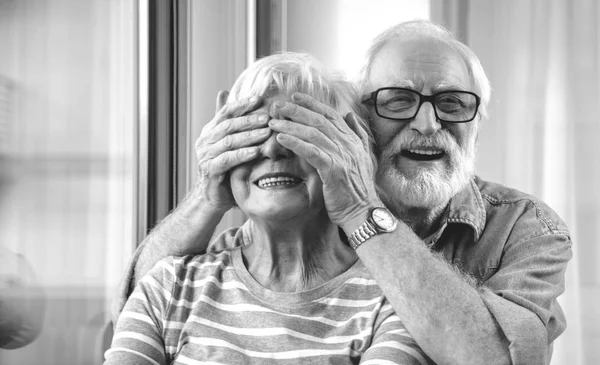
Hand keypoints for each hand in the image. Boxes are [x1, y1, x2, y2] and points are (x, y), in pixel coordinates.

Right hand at [194, 91, 271, 211]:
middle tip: (267, 117)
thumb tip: (226, 93)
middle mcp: (205, 141)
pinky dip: (242, 154)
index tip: (259, 99)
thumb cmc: (225, 169)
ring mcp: (205, 155)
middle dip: (249, 120)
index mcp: (209, 131)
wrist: (213, 197)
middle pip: (228, 125)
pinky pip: (227, 159)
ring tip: (266, 132)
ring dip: (249, 136)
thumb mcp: (229, 145)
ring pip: (229, 141)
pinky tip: (256, 151)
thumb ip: (231, 124)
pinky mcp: (210, 170)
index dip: (242, 105)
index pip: (225, 112)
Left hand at [267, 92, 380, 228]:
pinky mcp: (333, 169)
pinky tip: (281, 138)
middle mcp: (348, 144)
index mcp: (352, 140)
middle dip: (297, 110)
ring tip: (273, 122)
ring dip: (291, 125)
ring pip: (313, 133)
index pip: (330, 115)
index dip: (312, 104)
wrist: (362, 212)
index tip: (295, 97)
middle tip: (278, 105)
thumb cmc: (357, 189)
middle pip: (319, 120)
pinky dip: (295, 142)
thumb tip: (350, 115)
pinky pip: (311, 151)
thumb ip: (357, 135)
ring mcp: (341, 156)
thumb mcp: (362, 158)